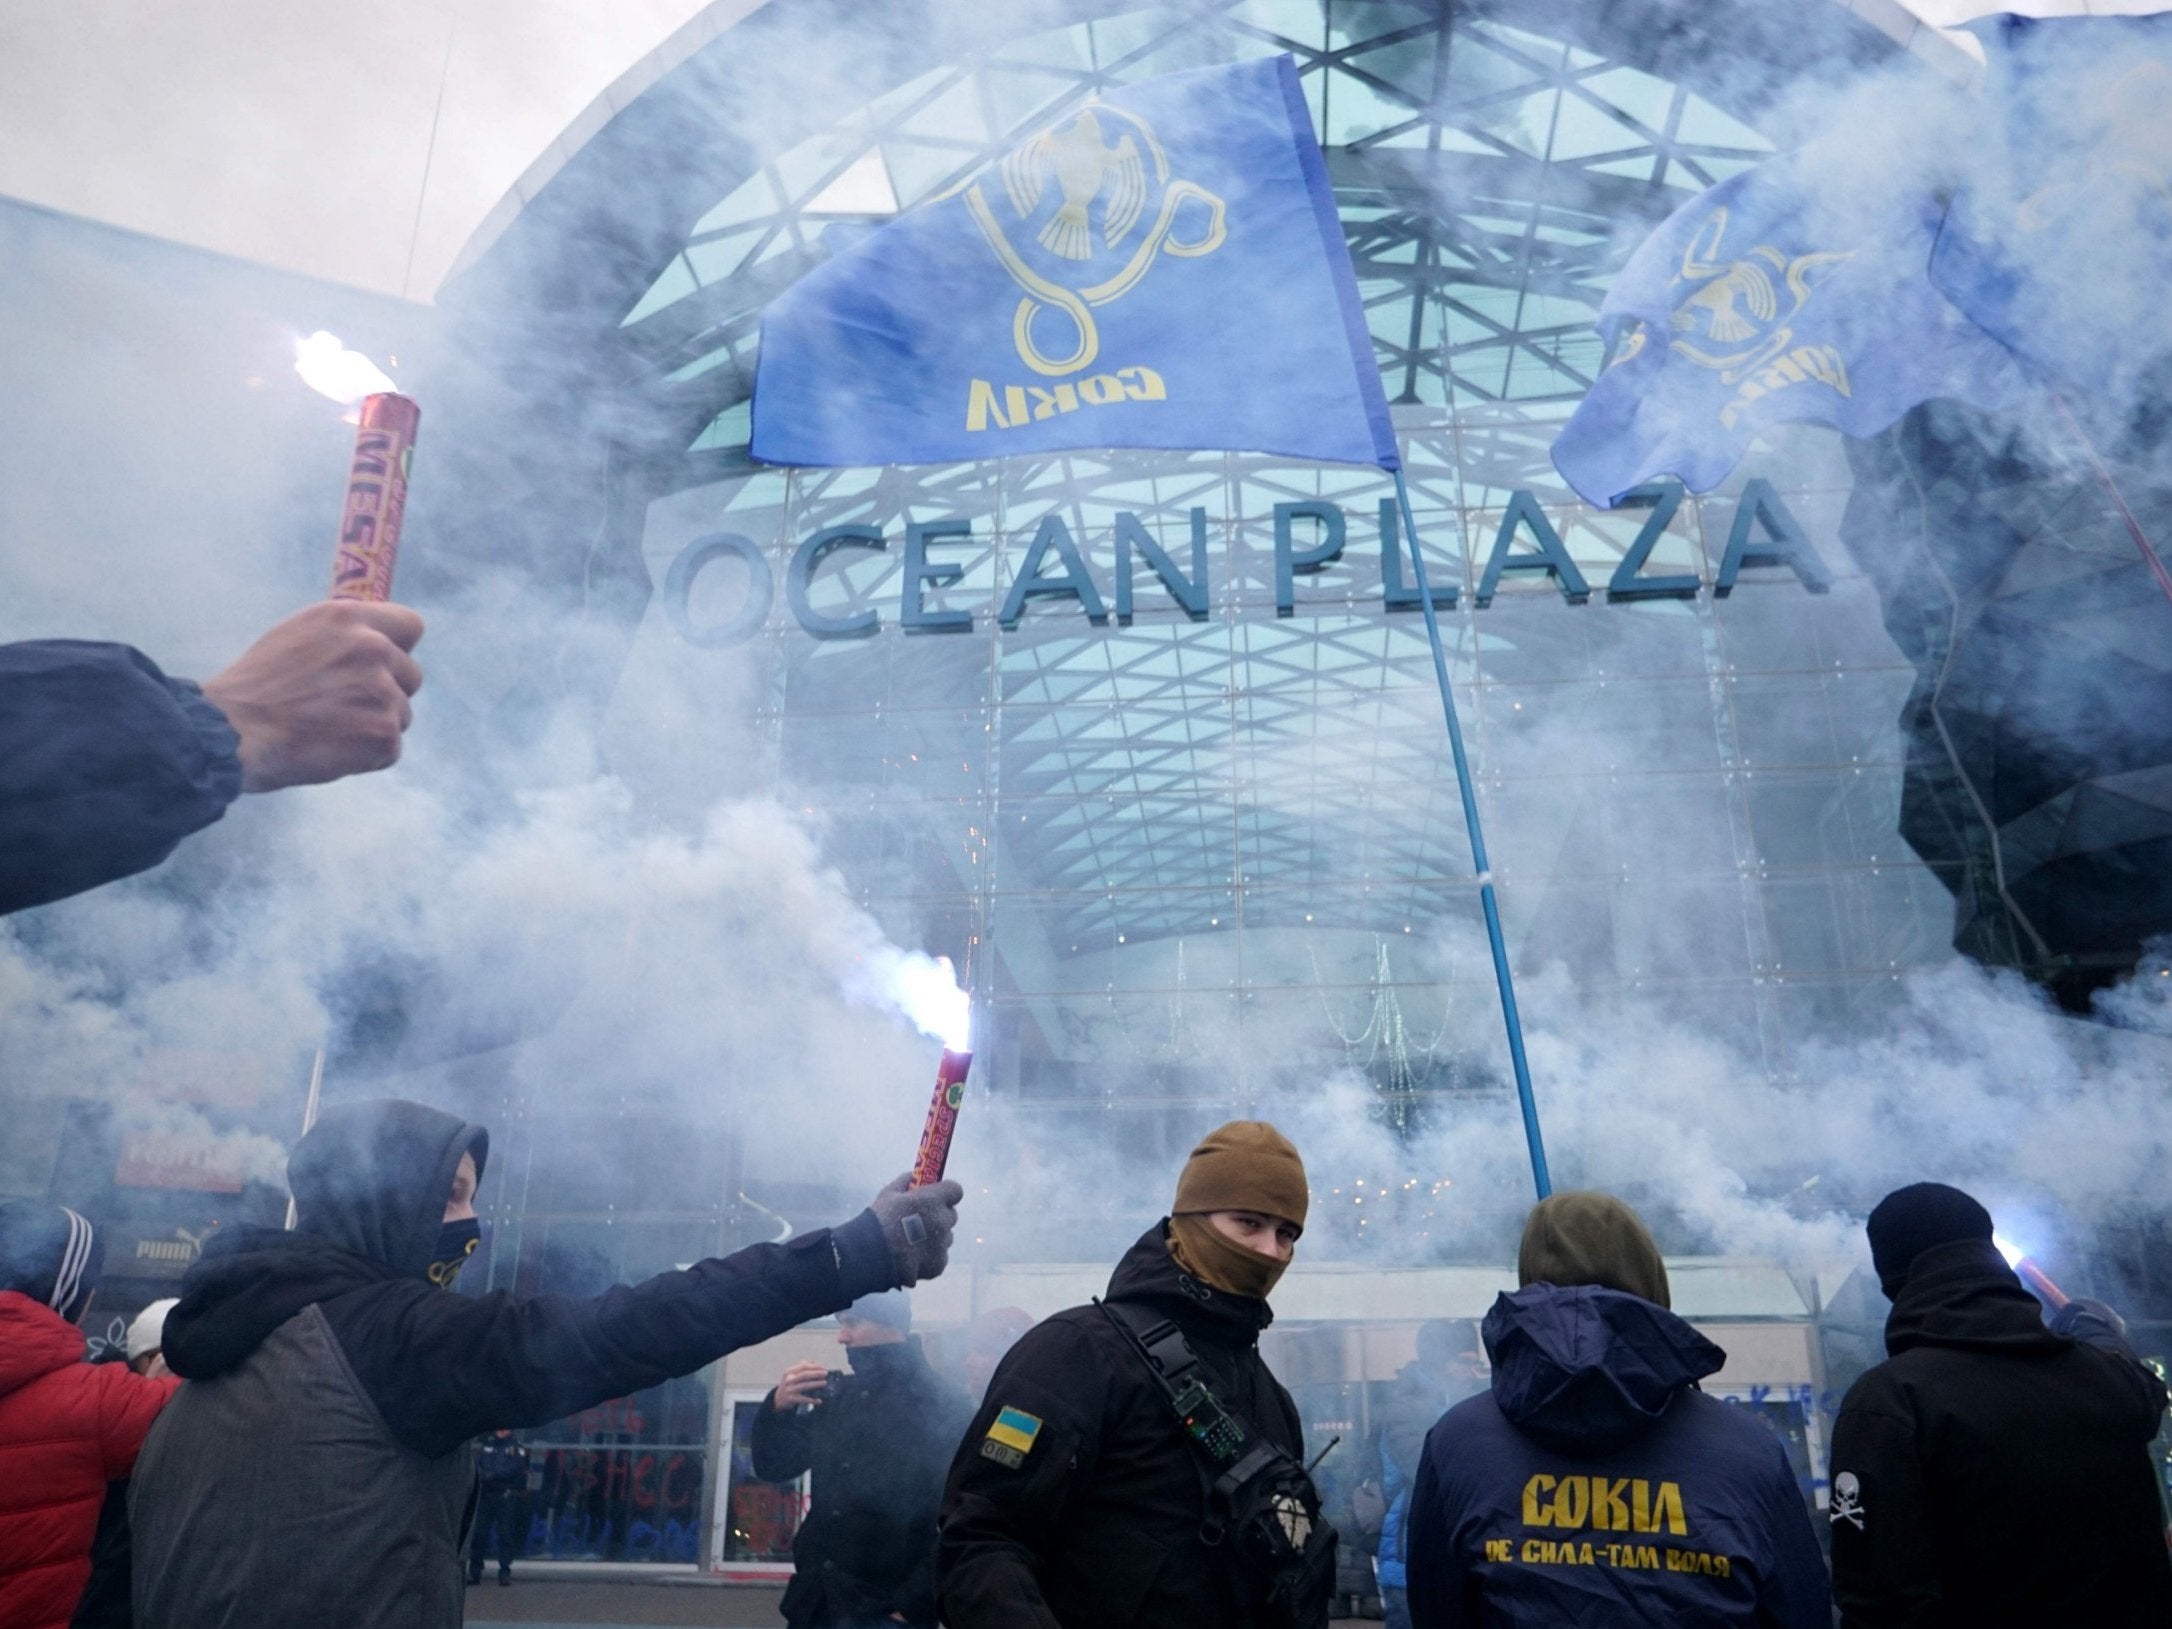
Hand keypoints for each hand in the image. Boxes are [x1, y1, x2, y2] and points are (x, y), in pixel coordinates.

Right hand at [200, 600, 424, 791]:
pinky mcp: (384, 733)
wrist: (233, 731)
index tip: (382, 665)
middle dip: (386, 693)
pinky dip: (368, 757)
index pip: (411, 626)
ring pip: (402, 714)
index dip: (398, 648)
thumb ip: (343, 636)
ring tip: (330, 729)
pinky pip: (391, 749)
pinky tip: (332, 750)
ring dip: (375, 726)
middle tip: (343, 706)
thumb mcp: (297, 635)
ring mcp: (381, 692)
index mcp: (349, 618)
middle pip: (411, 675)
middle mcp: (372, 648)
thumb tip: (379, 641)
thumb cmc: (258, 686)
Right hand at [774, 1360, 829, 1409]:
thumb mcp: (792, 1374)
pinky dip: (812, 1400)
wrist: (778, 1399)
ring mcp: (789, 1390)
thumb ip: (801, 1367)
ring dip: (816, 1384)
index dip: (814, 1366)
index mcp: (789, 1371)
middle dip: (816, 1374)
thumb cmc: (789, 1384)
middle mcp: (789, 1380)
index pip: (803, 1366)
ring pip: (805, 1386)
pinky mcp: (791, 1399)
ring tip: (825, 1383)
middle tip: (826, 1373)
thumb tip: (814, 1362)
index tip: (823, 1367)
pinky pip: (804, 1399)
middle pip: (804, 1375)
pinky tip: (819, 1401)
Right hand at [867, 1173, 962, 1286]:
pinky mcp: (939, 1263)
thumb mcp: (888, 1193)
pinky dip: (930, 1257)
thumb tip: (913, 1176)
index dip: (947, 1193)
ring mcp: (942, 1244)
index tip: (938, 1197)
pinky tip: (913, 1258)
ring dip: (935, 1237)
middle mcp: (942, 1220)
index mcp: (932, 1200)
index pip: (955, 1190)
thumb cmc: (879, 1221)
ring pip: (945, 1237)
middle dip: (939, 1216)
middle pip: (950, 1215)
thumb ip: (905, 1181)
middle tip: (921, 1221)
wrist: (872, 1255)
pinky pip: (940, 1256)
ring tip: (912, 1243)